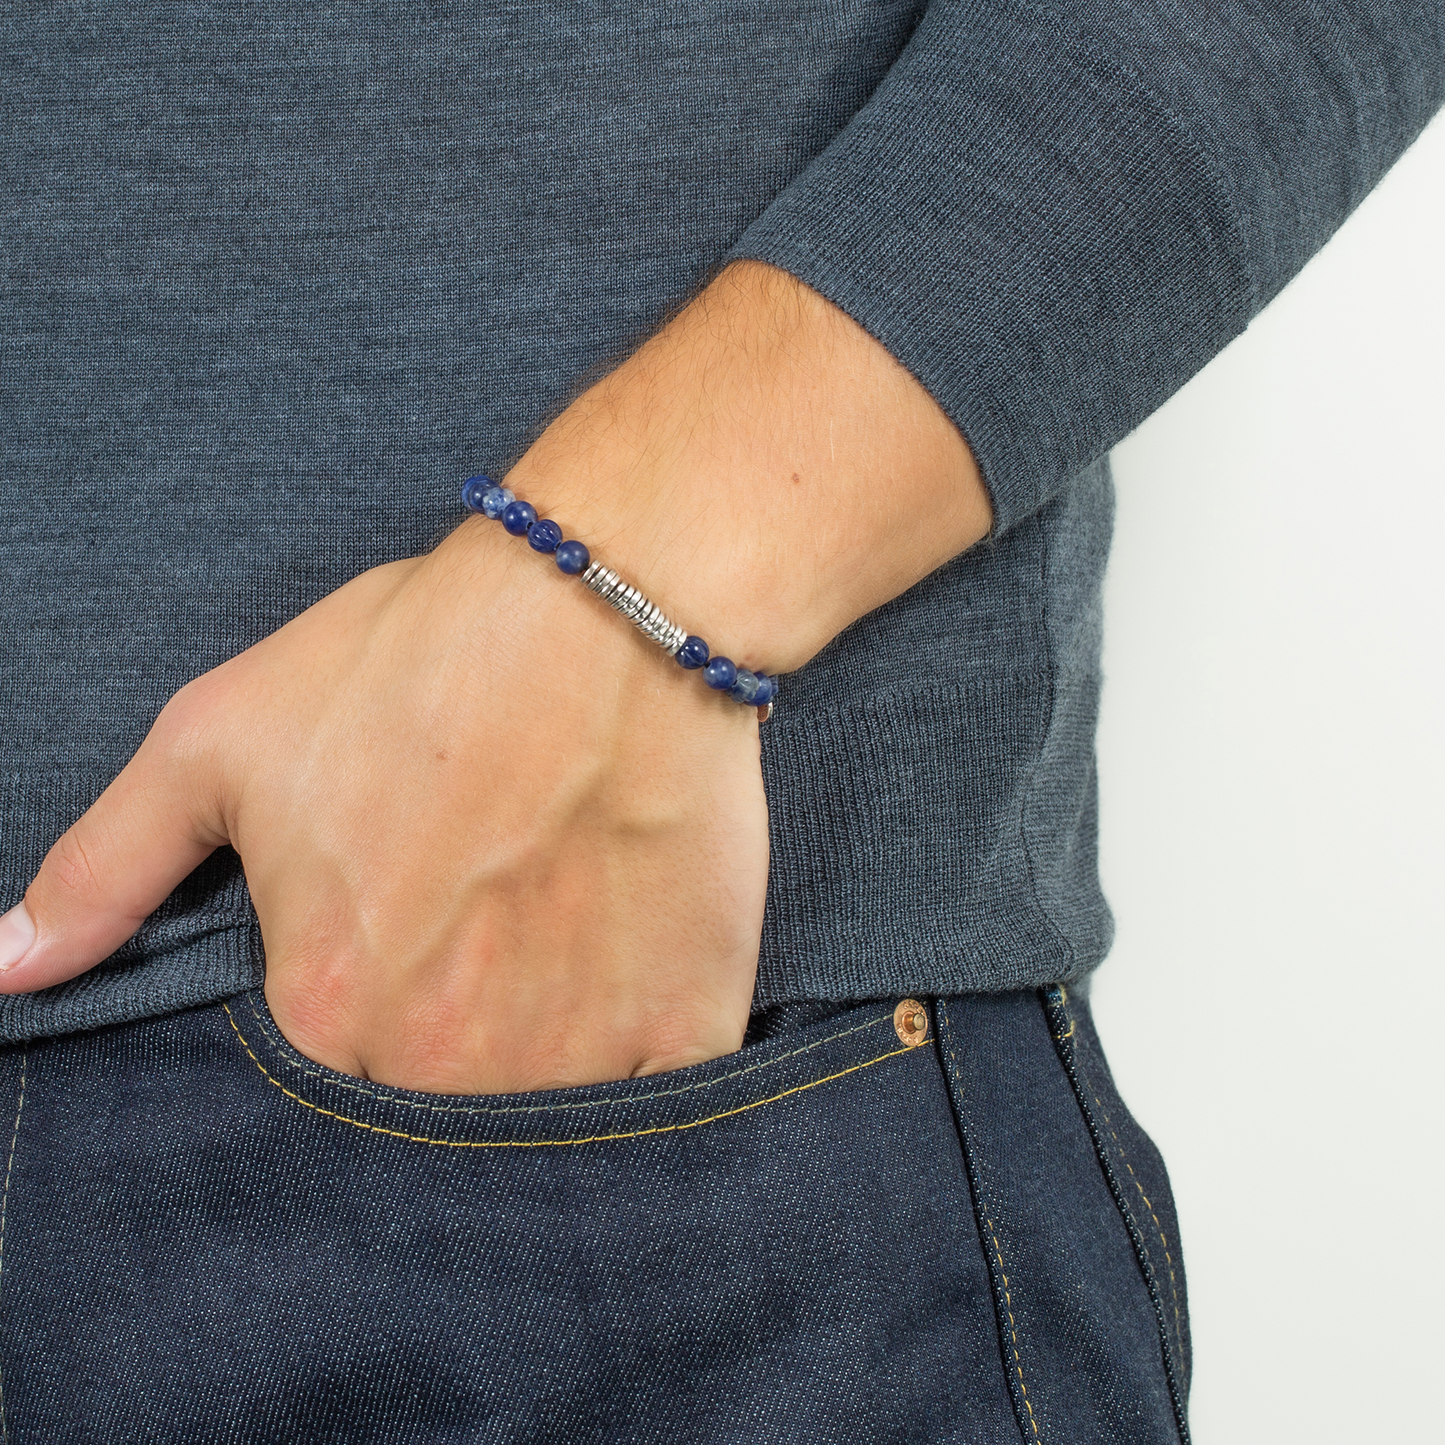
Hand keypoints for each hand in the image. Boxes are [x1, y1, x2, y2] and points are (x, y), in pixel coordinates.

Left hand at [0, 261, 989, 1091]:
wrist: (608, 613)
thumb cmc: (419, 662)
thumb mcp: (223, 738)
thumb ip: (106, 869)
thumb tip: (6, 967)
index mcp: (327, 1010)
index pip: (313, 1100)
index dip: (352, 1024)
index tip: (388, 962)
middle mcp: (446, 1064)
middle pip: (430, 1120)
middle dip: (442, 1054)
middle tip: (477, 949)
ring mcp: (576, 1056)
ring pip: (539, 1130)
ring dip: (536, 1069)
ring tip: (547, 958)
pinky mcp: (681, 1028)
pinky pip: (651, 1107)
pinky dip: (634, 1070)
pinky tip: (622, 980)